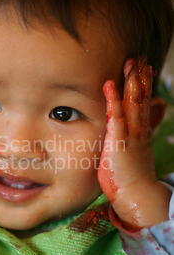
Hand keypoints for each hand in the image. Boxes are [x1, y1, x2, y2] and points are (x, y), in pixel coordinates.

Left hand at [98, 59, 170, 229]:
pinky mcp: (118, 142)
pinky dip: (113, 100)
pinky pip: (116, 117)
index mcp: (140, 133)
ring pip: (133, 103)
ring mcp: (130, 135)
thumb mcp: (133, 155)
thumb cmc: (130, 178)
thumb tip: (129, 138)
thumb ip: (133, 141)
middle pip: (141, 99)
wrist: (135, 195)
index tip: (145, 69)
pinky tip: (109, 86)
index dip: (144, 86)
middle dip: (140, 78)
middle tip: (140, 58)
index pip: (143, 104)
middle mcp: (138, 130)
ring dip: (131, 83)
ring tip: (130, 64)